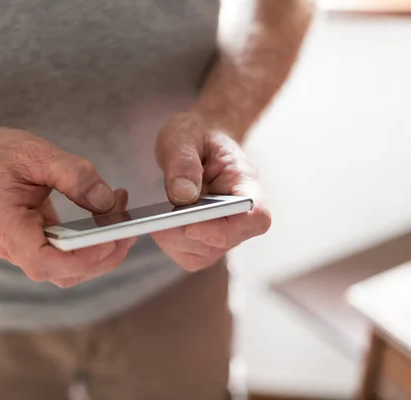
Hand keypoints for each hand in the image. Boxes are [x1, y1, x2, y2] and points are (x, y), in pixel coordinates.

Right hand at [0, 128, 134, 287]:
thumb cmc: (0, 154)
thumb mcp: (38, 154)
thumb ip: (74, 176)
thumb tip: (107, 202)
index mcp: (5, 225)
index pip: (42, 261)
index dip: (80, 259)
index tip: (110, 241)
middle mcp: (11, 245)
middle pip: (61, 273)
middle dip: (101, 258)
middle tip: (129, 230)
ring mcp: (23, 248)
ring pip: (67, 270)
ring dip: (100, 253)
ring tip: (123, 222)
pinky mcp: (36, 243)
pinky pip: (66, 255)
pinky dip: (91, 243)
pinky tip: (108, 217)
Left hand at [151, 112, 270, 271]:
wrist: (194, 140)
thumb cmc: (194, 134)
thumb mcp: (184, 135)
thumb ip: (183, 161)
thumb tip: (183, 195)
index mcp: (245, 181)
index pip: (256, 216)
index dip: (227, 229)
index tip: (190, 225)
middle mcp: (241, 211)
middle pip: (225, 241)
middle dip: (187, 233)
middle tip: (160, 217)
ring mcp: (226, 228)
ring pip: (205, 254)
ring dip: (175, 240)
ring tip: (158, 218)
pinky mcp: (207, 239)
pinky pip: (191, 256)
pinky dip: (170, 243)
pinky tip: (160, 224)